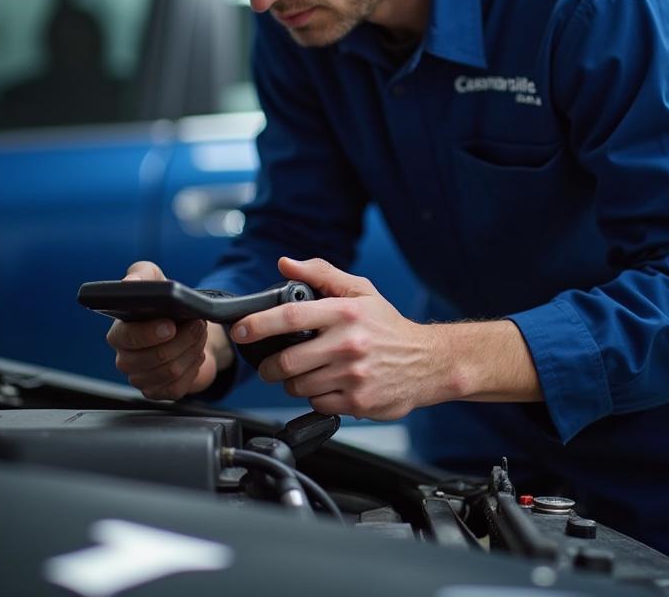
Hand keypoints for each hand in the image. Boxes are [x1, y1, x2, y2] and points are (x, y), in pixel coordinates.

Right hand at [105, 261, 232, 399]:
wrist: (185, 325)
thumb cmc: (164, 301)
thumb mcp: (154, 279)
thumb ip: (141, 275)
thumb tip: (129, 283)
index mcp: (119, 333)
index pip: (125, 338)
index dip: (148, 334)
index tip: (170, 325)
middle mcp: (126, 359)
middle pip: (154, 358)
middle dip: (183, 339)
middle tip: (198, 324)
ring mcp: (140, 378)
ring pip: (170, 371)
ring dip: (191, 350)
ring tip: (198, 335)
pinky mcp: (157, 392)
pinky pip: (177, 387)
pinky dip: (193, 369)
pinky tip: (194, 354)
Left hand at [231, 256, 433, 419]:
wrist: (428, 362)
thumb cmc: (389, 326)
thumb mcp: (360, 291)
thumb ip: (320, 274)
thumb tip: (285, 264)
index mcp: (345, 312)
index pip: (290, 316)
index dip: (258, 324)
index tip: (240, 330)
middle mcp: (348, 343)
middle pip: (287, 361)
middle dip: (269, 366)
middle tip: (270, 364)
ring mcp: (353, 375)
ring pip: (298, 386)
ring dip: (292, 382)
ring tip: (306, 372)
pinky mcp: (357, 401)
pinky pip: (317, 403)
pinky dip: (314, 397)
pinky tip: (328, 384)